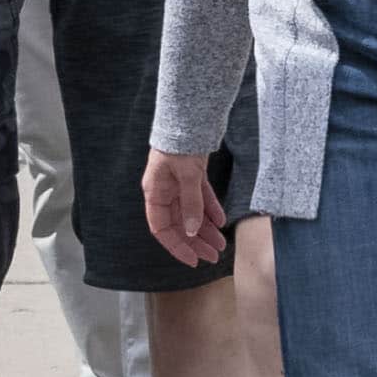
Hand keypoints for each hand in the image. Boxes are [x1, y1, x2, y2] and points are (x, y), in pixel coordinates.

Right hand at [141, 145, 228, 268]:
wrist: (189, 116)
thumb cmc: (180, 144)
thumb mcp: (187, 175)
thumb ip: (191, 203)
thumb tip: (194, 232)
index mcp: (154, 193)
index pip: (161, 229)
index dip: (177, 247)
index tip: (193, 260)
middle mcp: (164, 191)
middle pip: (179, 225)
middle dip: (196, 242)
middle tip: (213, 257)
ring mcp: (178, 184)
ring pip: (192, 214)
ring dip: (206, 230)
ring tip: (222, 245)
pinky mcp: (192, 175)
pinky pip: (201, 198)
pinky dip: (211, 210)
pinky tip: (222, 222)